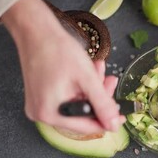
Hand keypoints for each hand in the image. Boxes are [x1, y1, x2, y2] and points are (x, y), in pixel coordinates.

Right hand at [1, 0, 124, 136]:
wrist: (36, 30)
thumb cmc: (57, 50)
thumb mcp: (87, 79)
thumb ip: (102, 104)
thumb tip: (113, 125)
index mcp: (50, 114)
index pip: (86, 127)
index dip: (106, 120)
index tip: (122, 115)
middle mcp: (41, 114)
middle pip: (82, 115)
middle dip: (99, 98)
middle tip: (110, 81)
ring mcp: (40, 105)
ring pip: (77, 104)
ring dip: (92, 88)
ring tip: (98, 69)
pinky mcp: (41, 96)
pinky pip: (68, 97)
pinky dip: (80, 86)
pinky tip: (87, 71)